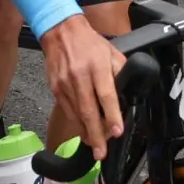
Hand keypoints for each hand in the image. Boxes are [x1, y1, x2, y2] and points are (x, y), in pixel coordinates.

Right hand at [39, 14, 126, 158]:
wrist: (61, 31)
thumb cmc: (89, 43)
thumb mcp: (112, 53)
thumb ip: (121, 73)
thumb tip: (128, 93)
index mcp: (97, 66)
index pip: (106, 95)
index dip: (112, 115)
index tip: (117, 131)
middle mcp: (80, 76)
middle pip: (88, 111)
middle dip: (96, 135)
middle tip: (102, 153)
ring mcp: (65, 84)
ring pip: (76, 114)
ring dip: (86, 132)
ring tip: (95, 146)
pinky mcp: (55, 88)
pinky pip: (67, 110)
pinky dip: (76, 123)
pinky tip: (84, 131)